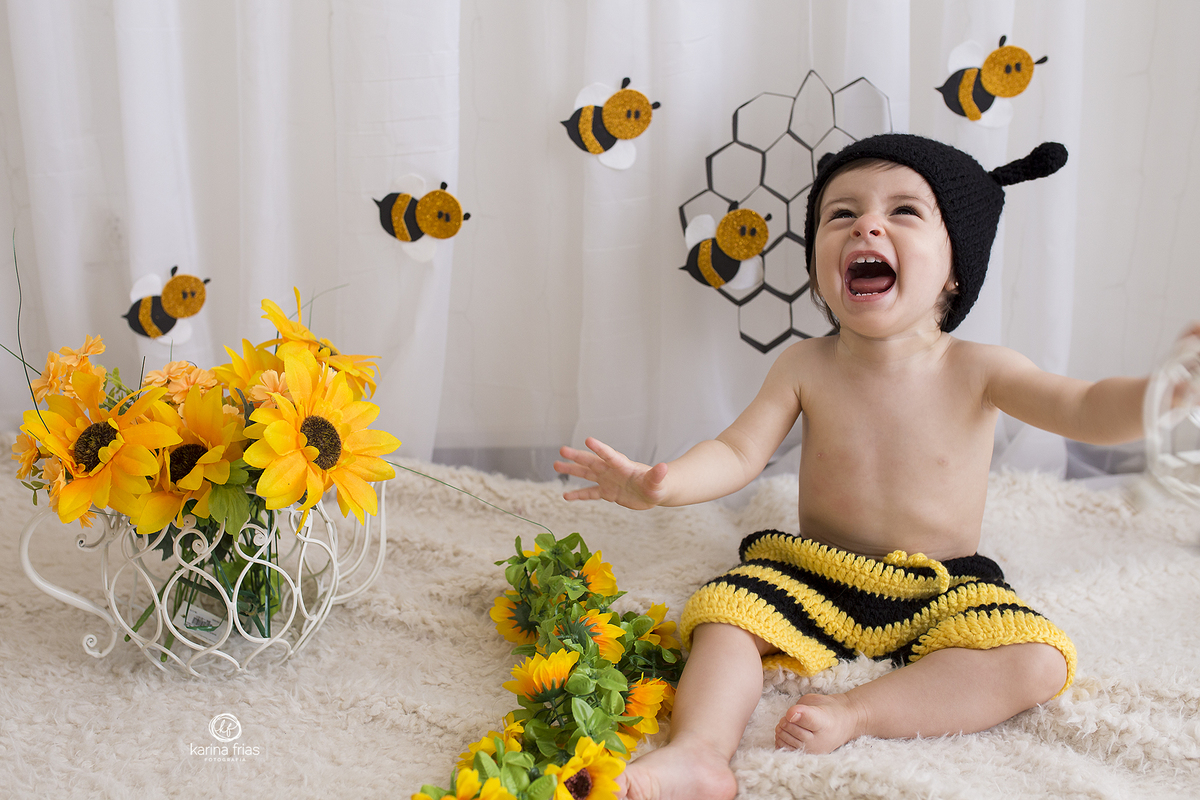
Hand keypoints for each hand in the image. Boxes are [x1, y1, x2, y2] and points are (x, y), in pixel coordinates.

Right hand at [553, 437, 669, 509]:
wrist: (654, 491)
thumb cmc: (657, 485)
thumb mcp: (658, 482)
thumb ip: (657, 475)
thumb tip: (663, 467)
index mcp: (623, 466)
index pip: (610, 455)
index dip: (599, 448)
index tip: (588, 440)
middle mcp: (612, 471)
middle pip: (592, 462)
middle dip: (577, 456)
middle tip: (562, 450)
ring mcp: (607, 481)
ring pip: (586, 474)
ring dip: (572, 470)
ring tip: (556, 465)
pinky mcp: (606, 492)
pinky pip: (589, 493)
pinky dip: (578, 494)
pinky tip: (566, 496)